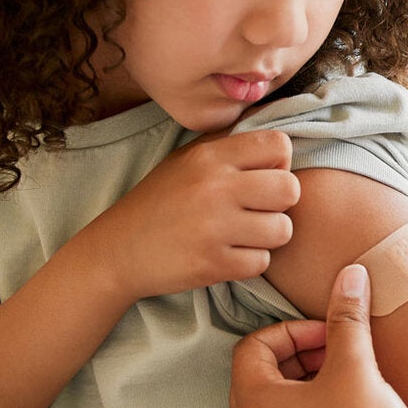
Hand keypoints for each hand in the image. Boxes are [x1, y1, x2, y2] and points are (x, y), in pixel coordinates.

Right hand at [88, 130, 298, 300]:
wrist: (117, 250)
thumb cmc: (160, 202)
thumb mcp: (187, 160)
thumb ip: (230, 148)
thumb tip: (279, 143)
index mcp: (210, 156)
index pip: (279, 145)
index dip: (280, 163)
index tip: (262, 178)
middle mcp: (214, 187)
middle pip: (290, 189)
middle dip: (280, 203)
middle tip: (258, 211)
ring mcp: (214, 228)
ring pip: (283, 229)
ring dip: (268, 236)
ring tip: (243, 234)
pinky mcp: (212, 264)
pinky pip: (262, 262)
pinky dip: (250, 262)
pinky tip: (228, 254)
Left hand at [230, 266, 407, 407]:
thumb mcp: (356, 367)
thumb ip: (347, 317)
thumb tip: (350, 275)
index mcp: (254, 407)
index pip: (252, 347)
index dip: (293, 329)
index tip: (329, 332)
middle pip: (263, 371)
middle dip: (303, 350)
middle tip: (340, 347)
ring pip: (280, 398)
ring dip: (312, 375)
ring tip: (352, 372)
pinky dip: (316, 403)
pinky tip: (354, 401)